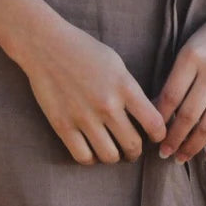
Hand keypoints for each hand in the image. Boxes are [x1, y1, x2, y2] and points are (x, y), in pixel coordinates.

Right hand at [0, 0, 166, 165]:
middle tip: (132, 149)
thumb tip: (145, 116)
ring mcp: (84, 117)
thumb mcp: (116, 65)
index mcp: (125, 87)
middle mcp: (107, 105)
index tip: (155, 136)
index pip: (154, 123)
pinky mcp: (63, 125)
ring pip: (109, 156)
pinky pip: (83, 156)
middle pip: (133, 145)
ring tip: (112, 151)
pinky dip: (91, 159)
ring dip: (114, 157)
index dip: (159, 135)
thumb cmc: (83, 51)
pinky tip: (91, 150)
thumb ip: (130, 91)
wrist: (45, 46)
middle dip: (136, 152)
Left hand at [154, 0, 205, 162]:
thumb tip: (158, 112)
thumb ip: (175, 78)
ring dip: (192, 147)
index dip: (158, 120)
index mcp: (192, 57)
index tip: (151, 135)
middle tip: (163, 153)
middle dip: (172, 139)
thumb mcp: (189, 48)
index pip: (170, 97)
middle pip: (188, 116)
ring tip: (180, 157)